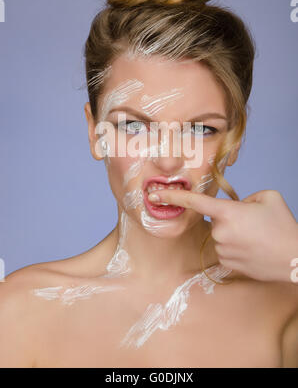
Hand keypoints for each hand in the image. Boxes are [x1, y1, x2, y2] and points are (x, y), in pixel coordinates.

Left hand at [148, 189, 297, 282]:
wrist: (295, 259)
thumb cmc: (284, 226)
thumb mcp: (268, 197)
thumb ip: (245, 197)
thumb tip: (235, 207)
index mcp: (228, 213)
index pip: (194, 202)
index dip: (172, 196)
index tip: (154, 194)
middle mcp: (220, 233)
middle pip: (215, 219)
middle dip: (229, 218)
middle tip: (253, 223)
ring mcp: (222, 251)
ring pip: (220, 236)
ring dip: (233, 234)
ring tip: (256, 238)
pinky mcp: (227, 265)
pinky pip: (224, 250)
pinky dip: (235, 248)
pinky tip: (252, 249)